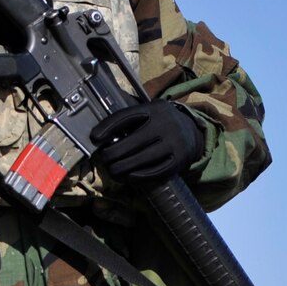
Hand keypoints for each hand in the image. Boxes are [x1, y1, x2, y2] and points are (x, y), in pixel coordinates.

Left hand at [89, 103, 203, 184]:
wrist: (192, 132)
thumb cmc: (160, 123)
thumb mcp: (149, 112)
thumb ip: (128, 117)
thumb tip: (98, 132)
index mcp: (155, 109)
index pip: (127, 116)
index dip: (108, 127)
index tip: (94, 138)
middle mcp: (166, 124)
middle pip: (133, 142)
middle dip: (113, 153)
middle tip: (104, 159)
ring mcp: (175, 143)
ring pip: (143, 159)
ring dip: (123, 168)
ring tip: (112, 171)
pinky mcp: (179, 160)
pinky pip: (155, 172)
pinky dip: (139, 176)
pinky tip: (128, 176)